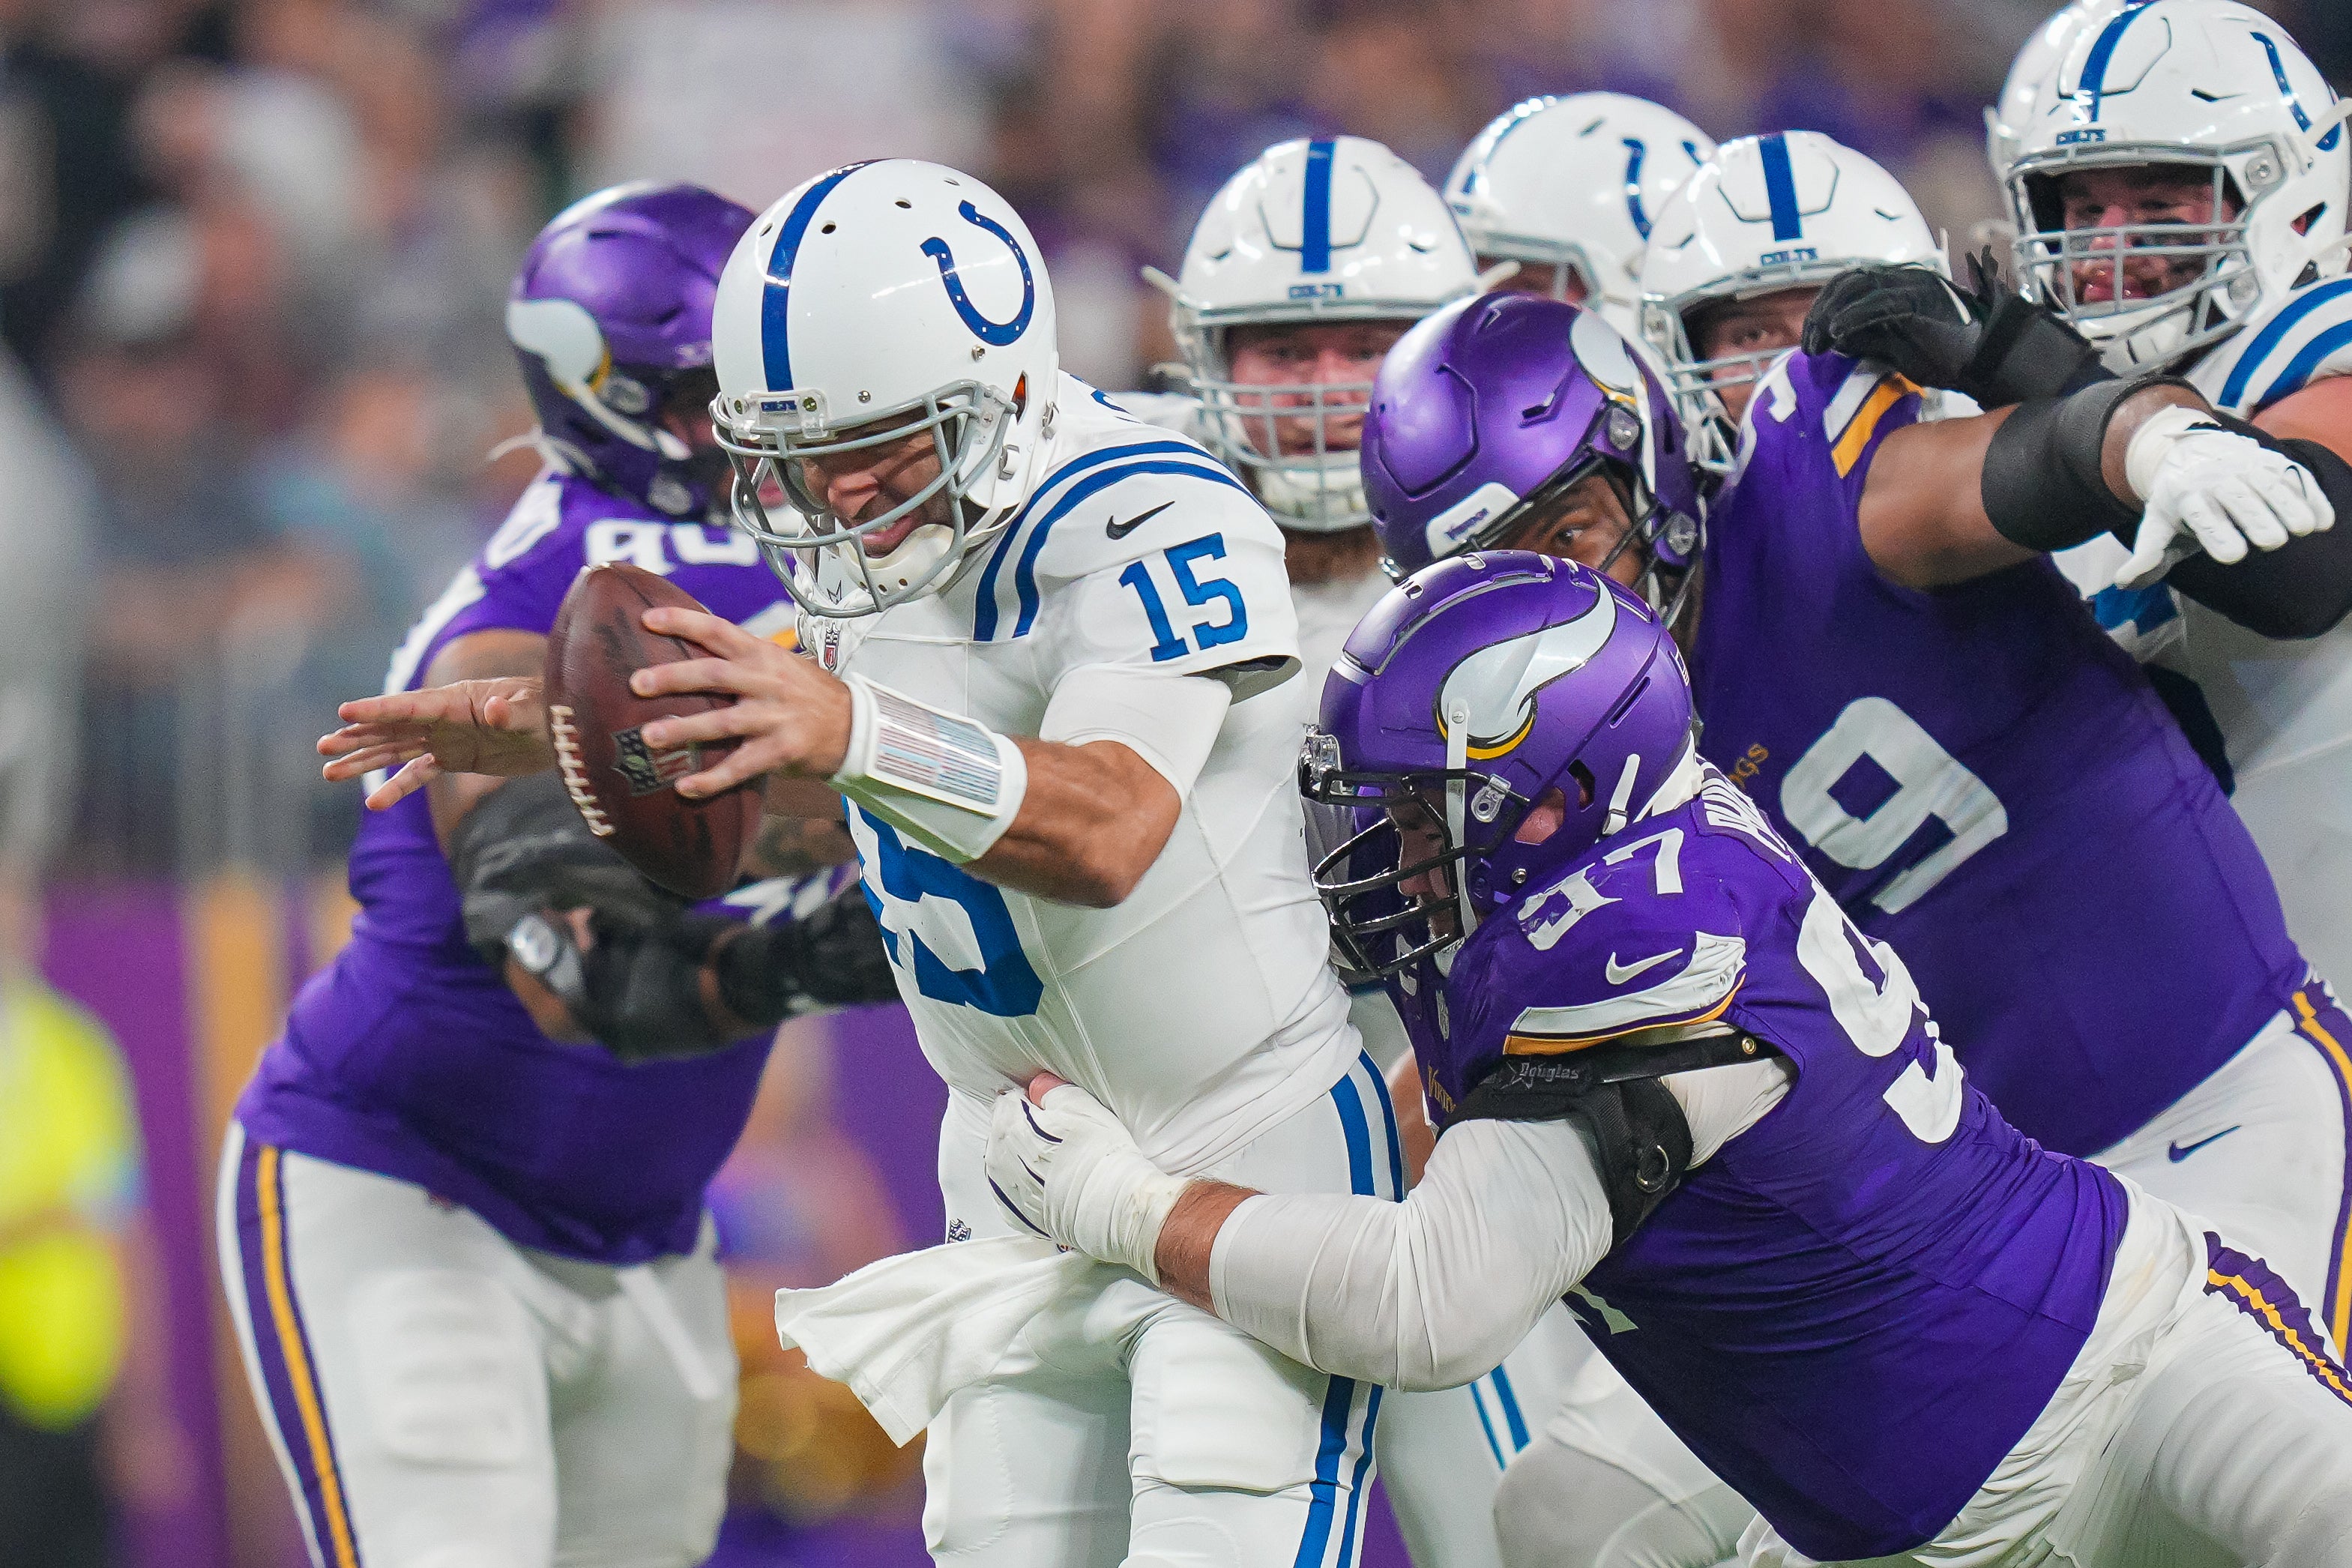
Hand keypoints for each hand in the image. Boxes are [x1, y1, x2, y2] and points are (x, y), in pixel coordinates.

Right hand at [319, 677, 552, 808]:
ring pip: (395, 750)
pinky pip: (418, 774)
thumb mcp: (531, 711)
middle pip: (391, 728)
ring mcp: (445, 738)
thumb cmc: (546, 710)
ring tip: (329, 772)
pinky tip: (373, 803)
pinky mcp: (454, 759)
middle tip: (322, 746)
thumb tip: (495, 711)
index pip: (409, 706)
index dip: (378, 710)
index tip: (344, 713)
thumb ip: (510, 713)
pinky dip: (396, 788)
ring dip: (363, 761)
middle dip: (357, 737)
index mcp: (455, 701)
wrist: (560, 728)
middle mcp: (442, 718)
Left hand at [629, 608, 854, 797]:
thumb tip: (689, 647)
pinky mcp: (780, 751)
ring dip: (684, 729)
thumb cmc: (807, 693)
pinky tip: (684, 787)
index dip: (682, 623)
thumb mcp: (779, 664)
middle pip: (714, 675)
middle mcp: (767, 682)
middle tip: (637, 683)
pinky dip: (711, 779)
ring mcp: (774, 718)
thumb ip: (741, 658)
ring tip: (650, 736)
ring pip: (722, 722)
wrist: (854, 725)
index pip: (718, 630)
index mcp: (762, 655)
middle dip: (672, 678)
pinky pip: (740, 767)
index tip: (646, 621)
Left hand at [984, 1072, 1184, 1281]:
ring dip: (1025, 1158)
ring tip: (1058, 1161)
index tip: (1051, 1111)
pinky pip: (1014, 1190)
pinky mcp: (1015, 1215)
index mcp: (1007, 1129)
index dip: (1031, 1103)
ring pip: (1007, 1162)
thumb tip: (1038, 1085)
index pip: (1008, 1101)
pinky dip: (1027, 1184)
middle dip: (1025, 1131)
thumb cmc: (1098, 1155)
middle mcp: (997, 1161)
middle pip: (1004, 1133)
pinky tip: (1052, 1182)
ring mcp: (1004, 1191)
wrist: (1113, 1208)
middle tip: (1059, 1136)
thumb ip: (1051, 1089)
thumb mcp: (1080, 1106)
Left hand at [1803, 251, 2102, 406]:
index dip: (1821, 310)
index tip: (1809, 341)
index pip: (1846, 287)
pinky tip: (1836, 335)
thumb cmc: (1943, 355)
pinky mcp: (1919, 299)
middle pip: (1845, 284)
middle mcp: (1901, 279)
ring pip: (1856, 289)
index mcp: (1894, 287)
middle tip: (1808, 345)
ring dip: (1830, 316)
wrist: (1984, 359)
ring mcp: (1910, 286)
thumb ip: (1865, 338)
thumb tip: (1832, 339)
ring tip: (1817, 344)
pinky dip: (1852, 317)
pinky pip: (1877, 303)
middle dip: (1819, 313)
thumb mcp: (1892, 348)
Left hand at [2119, 407, 2336, 589]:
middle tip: (2270, 541)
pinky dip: (2309, 498)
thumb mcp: (2155, 526)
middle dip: (2259, 523)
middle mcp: (2218, 480)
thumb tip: (2124, 582)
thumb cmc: (2176, 502)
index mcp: (2186, 498)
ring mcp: (2247, 468)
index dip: (2220, 537)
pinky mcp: (2271, 463)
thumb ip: (2147, 557)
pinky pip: (2293, 479)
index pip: (2204, 519)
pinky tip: (2321, 522)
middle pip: (2243, 503)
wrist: (2189, 453)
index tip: (2233, 555)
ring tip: (2303, 530)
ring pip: (2272, 488)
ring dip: (2290, 509)